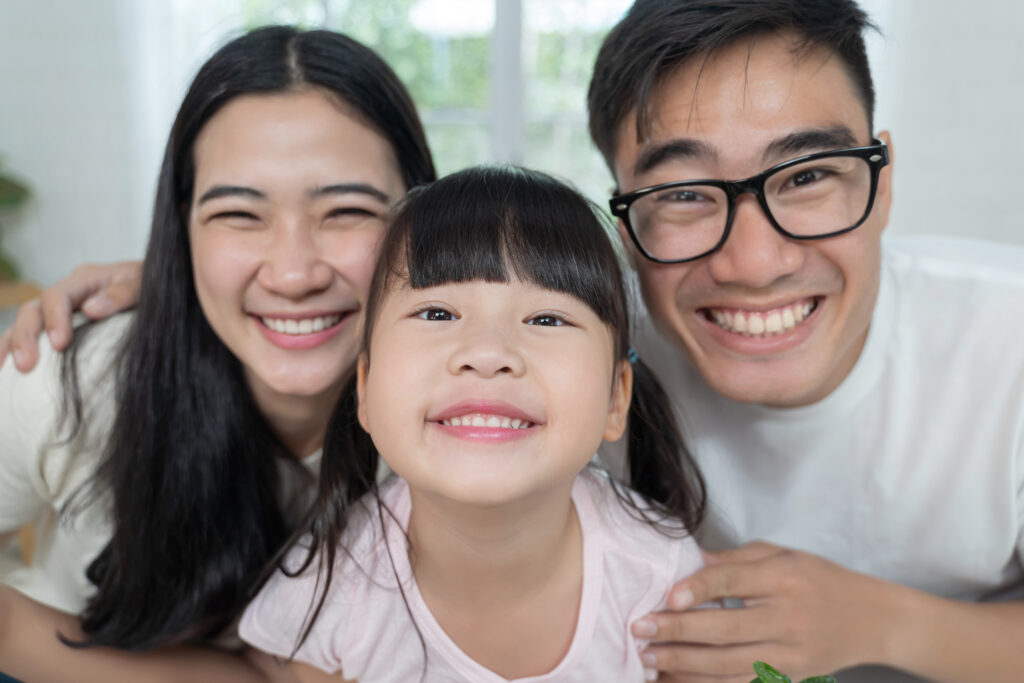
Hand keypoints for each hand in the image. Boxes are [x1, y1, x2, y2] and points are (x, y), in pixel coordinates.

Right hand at [0, 260, 141, 371]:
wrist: (160, 292)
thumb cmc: (153, 288)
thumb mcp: (145, 285)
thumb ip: (124, 294)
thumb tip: (91, 309)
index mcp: (85, 278)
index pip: (57, 295)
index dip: (55, 319)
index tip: (60, 344)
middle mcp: (67, 292)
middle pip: (33, 309)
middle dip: (25, 337)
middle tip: (26, 365)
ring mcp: (60, 310)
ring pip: (24, 323)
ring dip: (12, 345)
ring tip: (5, 371)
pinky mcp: (60, 326)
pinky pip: (31, 337)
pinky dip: (14, 349)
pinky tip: (4, 369)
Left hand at [632, 542, 891, 682]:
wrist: (873, 619)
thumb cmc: (819, 579)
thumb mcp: (781, 555)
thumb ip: (734, 560)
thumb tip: (687, 562)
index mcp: (784, 578)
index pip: (734, 582)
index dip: (698, 589)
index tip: (667, 596)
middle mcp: (788, 618)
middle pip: (726, 629)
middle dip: (677, 631)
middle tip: (639, 628)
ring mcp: (790, 655)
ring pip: (728, 666)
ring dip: (683, 663)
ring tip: (647, 656)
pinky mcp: (789, 679)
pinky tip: (676, 678)